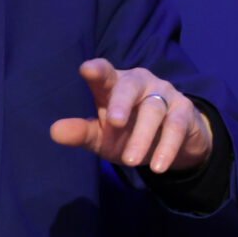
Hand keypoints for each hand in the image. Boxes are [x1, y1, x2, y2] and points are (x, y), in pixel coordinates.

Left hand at [50, 58, 212, 173]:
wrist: (170, 143)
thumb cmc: (127, 132)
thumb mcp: (102, 136)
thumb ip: (81, 132)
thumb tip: (54, 132)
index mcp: (114, 84)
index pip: (105, 73)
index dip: (97, 70)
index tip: (87, 70)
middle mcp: (140, 83)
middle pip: (130, 86)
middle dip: (122, 102)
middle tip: (113, 123)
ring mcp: (164, 94)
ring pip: (154, 110)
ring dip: (142, 137)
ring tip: (130, 161)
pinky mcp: (183, 111)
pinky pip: (175, 126)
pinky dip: (167, 147)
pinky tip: (158, 166)